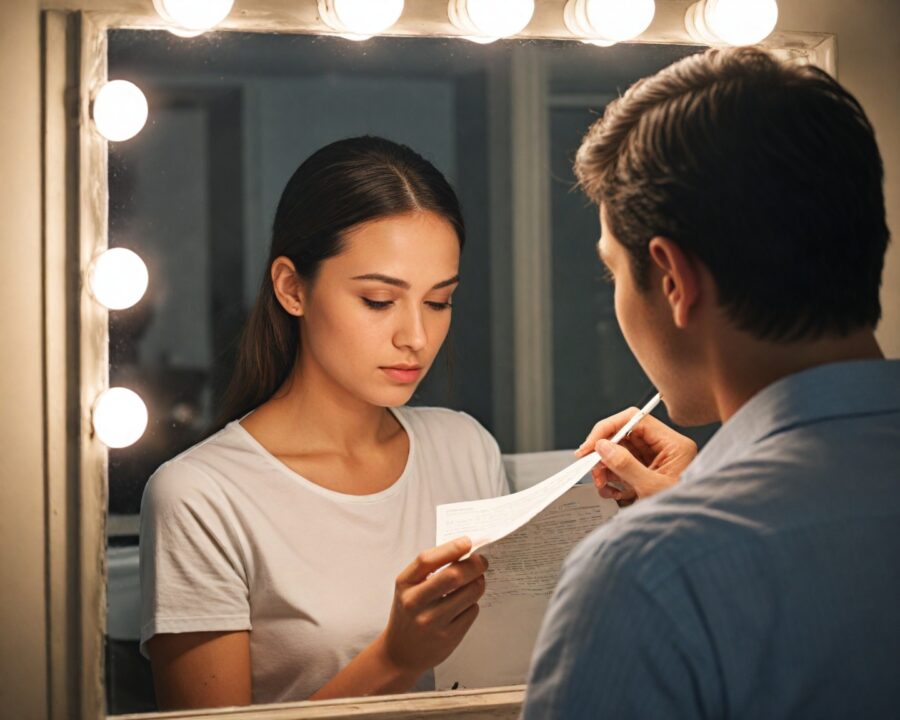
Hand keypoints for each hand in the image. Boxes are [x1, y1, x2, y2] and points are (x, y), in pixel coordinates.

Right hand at [379, 537, 486, 675]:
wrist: (400, 653)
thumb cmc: (408, 612)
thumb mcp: (409, 587)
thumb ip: (430, 569)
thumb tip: (463, 550)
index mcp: (405, 584)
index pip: (427, 560)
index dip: (451, 548)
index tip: (467, 542)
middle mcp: (416, 603)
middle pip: (453, 576)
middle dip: (474, 565)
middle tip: (482, 561)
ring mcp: (432, 622)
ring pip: (469, 594)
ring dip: (478, 583)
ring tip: (476, 580)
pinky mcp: (448, 637)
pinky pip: (472, 611)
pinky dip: (473, 603)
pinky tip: (465, 604)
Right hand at [575, 407, 697, 502]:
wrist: (688, 537)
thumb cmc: (680, 512)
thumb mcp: (651, 488)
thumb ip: (626, 465)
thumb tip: (603, 446)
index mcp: (673, 445)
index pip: (635, 420)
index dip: (609, 428)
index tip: (592, 444)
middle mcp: (665, 449)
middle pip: (625, 436)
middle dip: (605, 451)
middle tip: (591, 465)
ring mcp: (655, 462)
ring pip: (620, 452)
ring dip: (605, 467)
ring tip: (601, 483)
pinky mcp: (647, 474)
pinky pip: (622, 468)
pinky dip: (611, 478)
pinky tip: (610, 490)